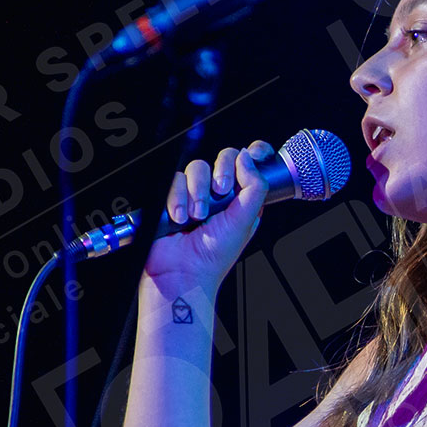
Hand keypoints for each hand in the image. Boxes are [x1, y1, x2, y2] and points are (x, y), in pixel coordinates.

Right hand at [142, 140, 276, 298]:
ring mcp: (195, 194)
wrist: (182, 273)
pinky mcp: (172, 197)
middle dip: (221, 172)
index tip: (255, 154)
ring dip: (197, 192)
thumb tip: (248, 155)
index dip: (254, 153)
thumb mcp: (245, 221)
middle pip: (223, 157)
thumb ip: (254, 187)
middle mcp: (219, 194)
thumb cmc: (214, 255)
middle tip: (220, 193)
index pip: (250, 163)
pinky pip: (174, 179)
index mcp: (242, 198)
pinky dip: (177, 198)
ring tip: (196, 216)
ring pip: (196, 167)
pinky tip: (179, 218)